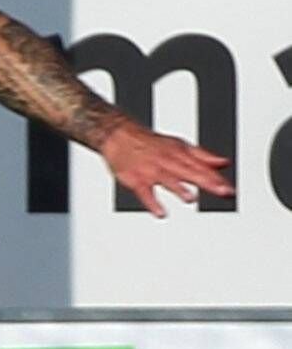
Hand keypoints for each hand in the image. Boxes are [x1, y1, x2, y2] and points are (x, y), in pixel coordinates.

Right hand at [96, 119, 233, 218]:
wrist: (118, 135)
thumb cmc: (150, 143)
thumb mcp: (179, 145)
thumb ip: (203, 157)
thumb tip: (224, 163)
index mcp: (180, 154)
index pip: (202, 168)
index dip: (217, 179)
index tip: (230, 190)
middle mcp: (167, 162)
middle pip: (190, 172)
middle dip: (207, 182)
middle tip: (223, 192)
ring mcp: (151, 171)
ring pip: (167, 179)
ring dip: (178, 188)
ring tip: (191, 198)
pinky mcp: (135, 179)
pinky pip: (144, 192)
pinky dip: (151, 202)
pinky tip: (161, 213)